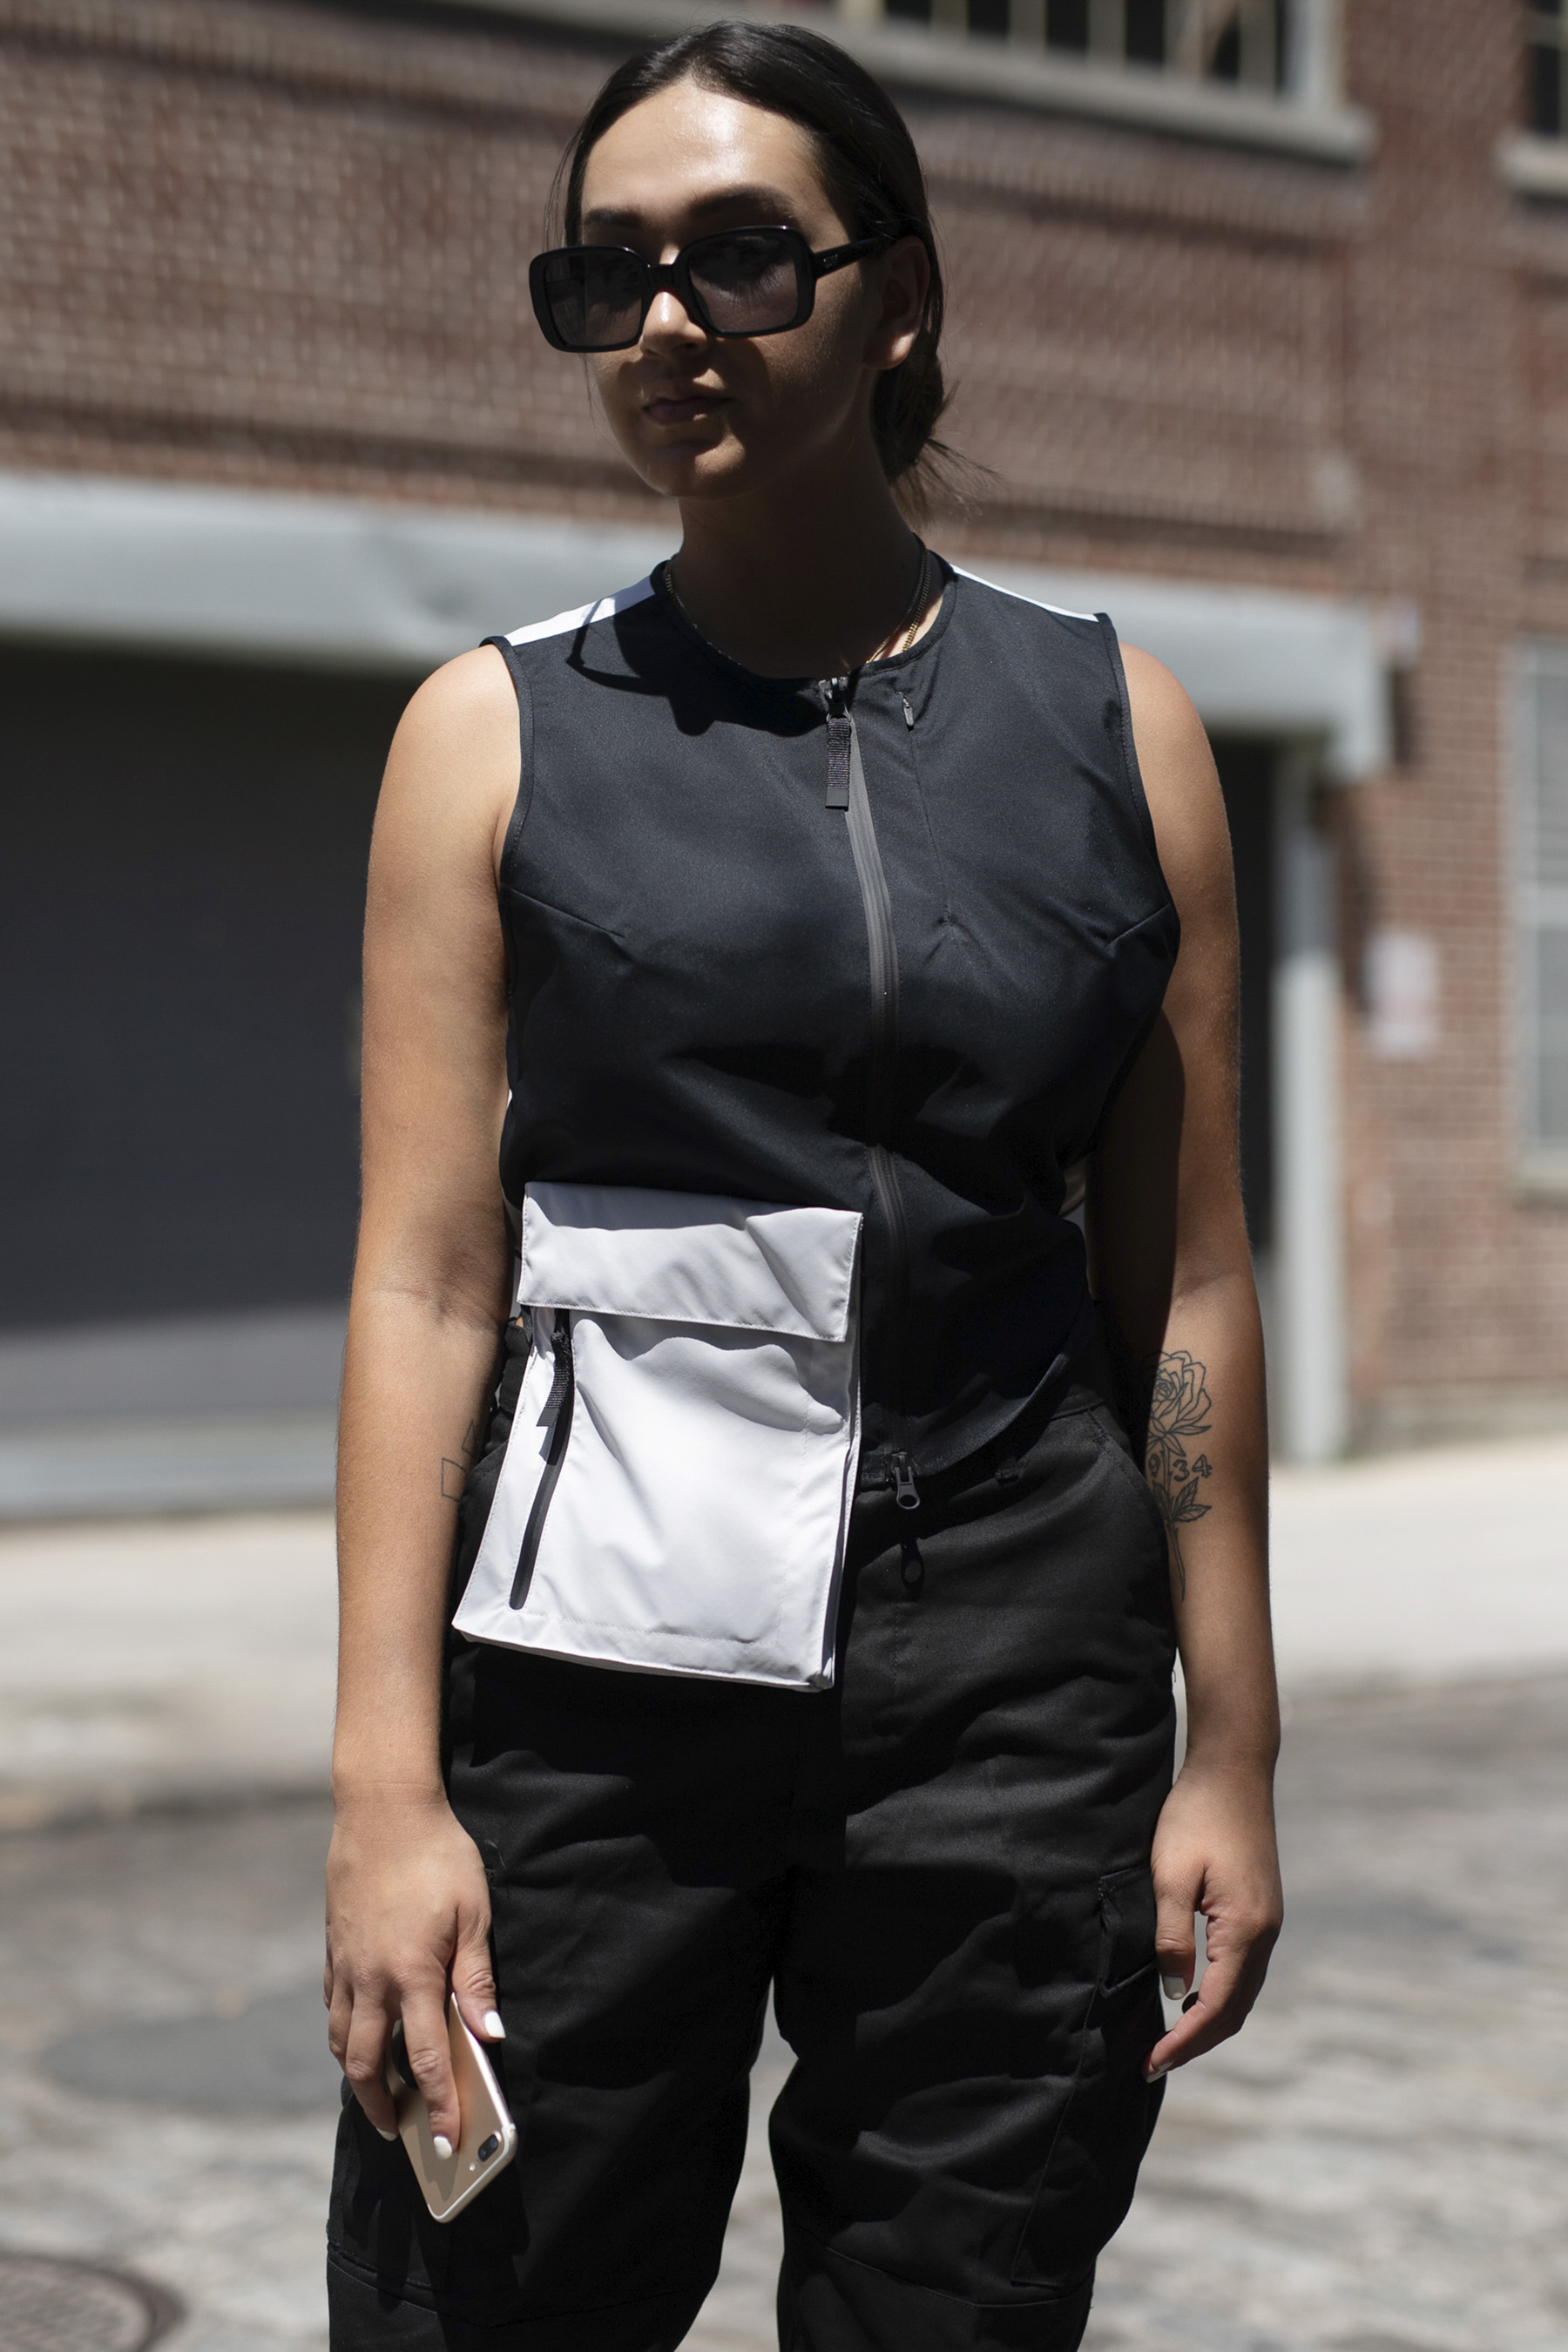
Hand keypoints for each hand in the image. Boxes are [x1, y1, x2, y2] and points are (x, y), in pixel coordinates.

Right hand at [324, 1787, 500, 2147]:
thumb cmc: (438, 1856)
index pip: (425, 2057)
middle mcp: (371, 1979)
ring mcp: (345, 1965)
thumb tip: (490, 2035)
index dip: (439, 2104)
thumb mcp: (473, 1913)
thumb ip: (477, 1978)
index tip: (449, 2139)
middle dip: (383, 2106)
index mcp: (412, 1974)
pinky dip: (344, 2032)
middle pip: (366, 2065)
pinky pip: (332, 2006)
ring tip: (378, 2095)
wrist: (383, 1809)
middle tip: (403, 2130)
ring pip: (342, 2040)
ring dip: (358, 2076)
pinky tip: (359, 2034)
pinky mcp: (333, 1948)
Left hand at [1144, 1755, 1281, 2079]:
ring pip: (1242, 1992)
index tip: (1151, 2063)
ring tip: (1169, 2039)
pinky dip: (1220, 1994)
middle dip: (1197, 2042)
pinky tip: (1192, 1994)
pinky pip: (1243, 1969)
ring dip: (1209, 2021)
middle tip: (1153, 2062)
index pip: (1215, 2007)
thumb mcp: (1169, 1874)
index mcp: (1244, 1930)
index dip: (1184, 2042)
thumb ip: (1171, 1936)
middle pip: (1235, 2010)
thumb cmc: (1195, 1815)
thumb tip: (1174, 1992)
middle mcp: (1265, 1933)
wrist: (1233, 1769)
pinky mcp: (1261, 1910)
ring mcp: (1268, 1922)